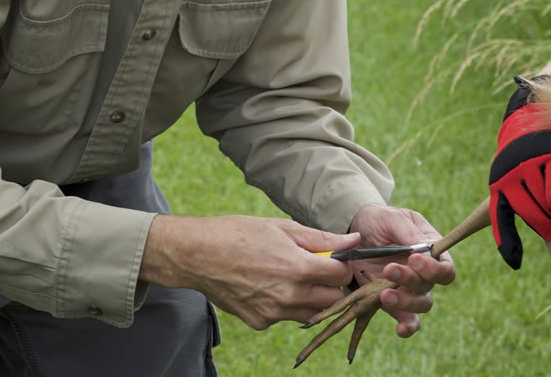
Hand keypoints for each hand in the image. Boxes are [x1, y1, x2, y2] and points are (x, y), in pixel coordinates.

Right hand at [141, 214, 358, 329]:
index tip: (334, 259)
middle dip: (330, 285)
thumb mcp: (282, 228)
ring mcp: (273, 312)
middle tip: (317, 270)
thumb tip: (353, 241)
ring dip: (310, 298)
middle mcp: (289, 295)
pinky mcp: (259, 322)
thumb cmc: (239, 234)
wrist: (197, 254)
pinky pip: (285, 317)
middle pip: (332, 300)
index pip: (342, 276)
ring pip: (311, 313)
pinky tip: (269, 286)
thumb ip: (321, 239)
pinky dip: (285, 305)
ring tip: (291, 277)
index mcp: (298, 268)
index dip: (342, 265)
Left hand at [348, 203, 456, 336]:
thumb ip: (408, 232)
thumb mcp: (392, 218)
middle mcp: (424, 272)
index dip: (435, 268)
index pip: (445, 266)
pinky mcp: (393, 302)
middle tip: (389, 269)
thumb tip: (424, 250)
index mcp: (430, 249)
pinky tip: (399, 330)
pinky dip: (407, 327)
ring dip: (405, 302)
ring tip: (384, 295)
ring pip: (421, 304)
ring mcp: (409, 288)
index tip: (414, 260)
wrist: (354, 232)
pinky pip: (408, 319)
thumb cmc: (378, 220)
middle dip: (411, 280)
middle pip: (431, 286)